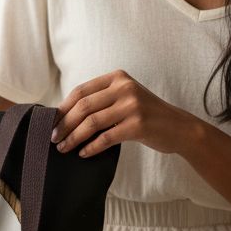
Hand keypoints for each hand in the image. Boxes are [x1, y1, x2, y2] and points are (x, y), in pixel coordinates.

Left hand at [50, 68, 192, 157]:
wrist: (179, 128)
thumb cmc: (147, 115)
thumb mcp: (126, 97)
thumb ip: (102, 99)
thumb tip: (66, 114)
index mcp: (118, 78)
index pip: (81, 91)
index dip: (63, 108)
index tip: (52, 122)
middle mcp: (124, 88)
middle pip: (83, 107)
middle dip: (64, 124)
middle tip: (54, 138)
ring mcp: (132, 106)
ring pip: (91, 123)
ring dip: (73, 138)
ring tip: (64, 148)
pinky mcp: (138, 125)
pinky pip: (106, 138)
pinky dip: (91, 147)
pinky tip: (83, 153)